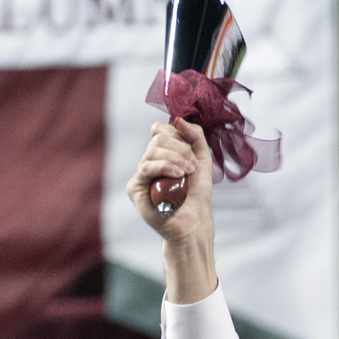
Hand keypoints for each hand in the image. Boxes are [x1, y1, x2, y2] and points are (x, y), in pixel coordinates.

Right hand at [127, 121, 217, 304]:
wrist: (194, 219)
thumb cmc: (197, 193)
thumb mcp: (203, 159)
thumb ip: (195, 136)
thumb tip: (178, 119)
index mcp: (162, 153)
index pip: (161, 129)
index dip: (177, 135)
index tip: (192, 152)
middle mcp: (149, 161)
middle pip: (158, 137)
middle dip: (180, 148)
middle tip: (192, 166)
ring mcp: (141, 174)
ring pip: (152, 150)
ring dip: (175, 158)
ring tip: (187, 173)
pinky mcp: (136, 187)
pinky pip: (146, 167)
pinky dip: (164, 167)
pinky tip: (177, 175)